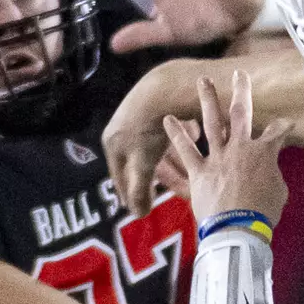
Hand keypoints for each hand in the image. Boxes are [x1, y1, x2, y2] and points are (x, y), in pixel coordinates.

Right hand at [104, 59, 202, 215]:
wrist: (165, 89)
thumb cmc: (151, 131)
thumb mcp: (143, 163)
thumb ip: (139, 190)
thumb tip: (137, 214)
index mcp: (112, 144)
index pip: (119, 177)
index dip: (130, 194)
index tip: (139, 210)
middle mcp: (120, 129)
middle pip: (132, 161)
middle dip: (141, 177)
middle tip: (150, 193)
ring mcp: (137, 115)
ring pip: (149, 144)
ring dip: (158, 157)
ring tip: (168, 170)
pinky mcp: (158, 105)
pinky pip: (166, 128)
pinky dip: (175, 137)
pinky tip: (190, 140)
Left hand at [162, 71, 291, 224]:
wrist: (239, 228)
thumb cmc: (264, 212)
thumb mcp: (279, 190)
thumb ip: (273, 172)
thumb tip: (270, 168)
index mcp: (264, 153)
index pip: (278, 132)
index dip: (284, 126)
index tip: (287, 124)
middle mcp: (240, 148)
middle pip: (241, 114)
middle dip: (242, 92)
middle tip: (239, 73)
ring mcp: (218, 157)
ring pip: (212, 122)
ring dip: (208, 100)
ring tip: (203, 81)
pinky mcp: (199, 170)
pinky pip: (185, 149)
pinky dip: (177, 134)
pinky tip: (168, 118)